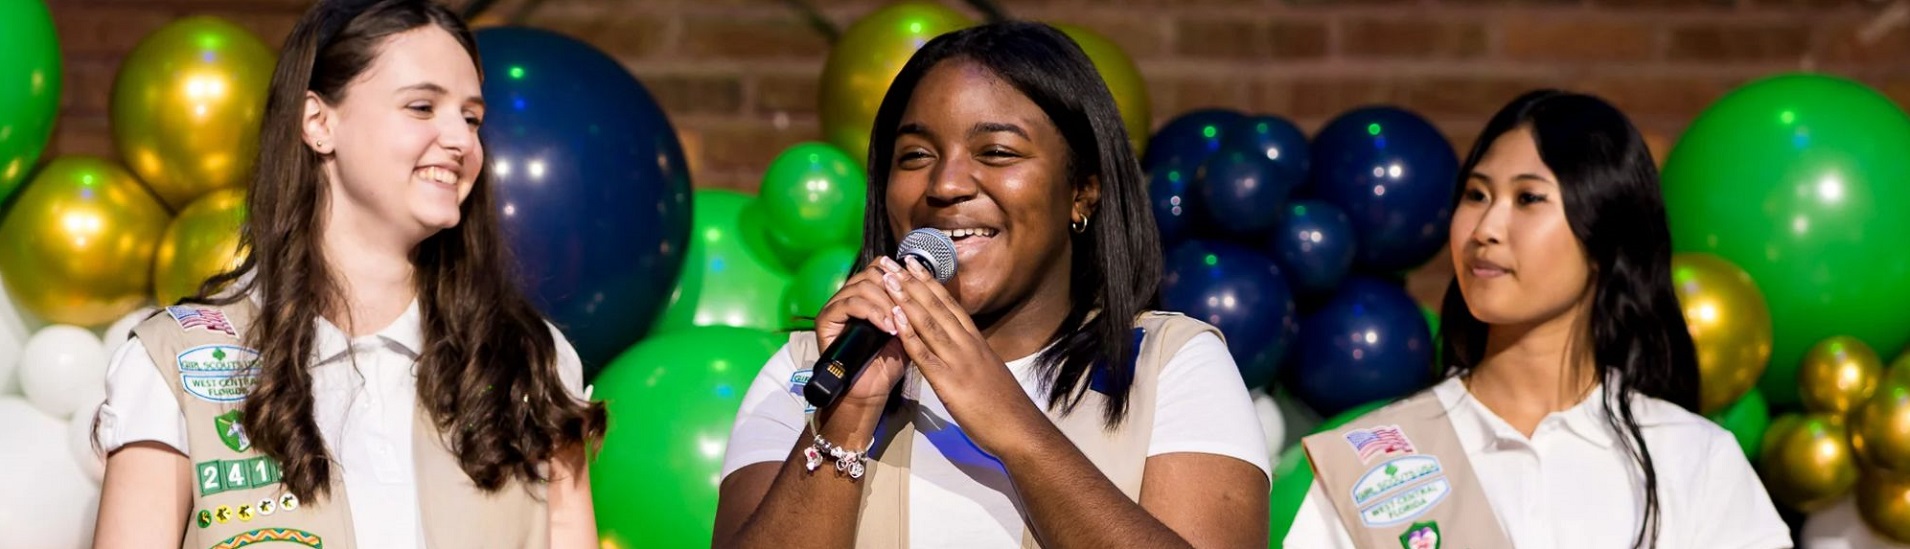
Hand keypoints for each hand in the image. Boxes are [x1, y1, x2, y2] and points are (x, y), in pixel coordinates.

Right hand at [813, 257, 910, 407]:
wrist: (870, 389)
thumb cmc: (888, 361)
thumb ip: (911, 306)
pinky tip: (887, 327)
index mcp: (866, 294)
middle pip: (872, 273)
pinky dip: (872, 313)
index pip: (880, 267)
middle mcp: (849, 294)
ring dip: (885, 303)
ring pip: (862, 286)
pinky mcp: (825, 319)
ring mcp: (836, 305)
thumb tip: (926, 283)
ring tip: (898, 324)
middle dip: (895, 290)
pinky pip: (850, 304)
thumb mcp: (906, 329)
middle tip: (907, 310)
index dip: (900, 275)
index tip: (918, 290)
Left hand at [884, 258, 1045, 456]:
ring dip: (906, 299)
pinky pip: (924, 353)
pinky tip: (894, 317)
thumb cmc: (1006, 407)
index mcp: (976, 341)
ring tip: (889, 279)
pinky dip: (908, 333)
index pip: (950, 304)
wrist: (1020, 429)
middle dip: (911, 282)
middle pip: (936, 306)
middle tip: (891, 262)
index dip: (930, 282)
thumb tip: (956, 347)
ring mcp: (958, 361)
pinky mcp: (949, 382)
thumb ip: (971, 356)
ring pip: (929, 322)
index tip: (913, 264)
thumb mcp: (988, 372)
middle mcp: (967, 344)